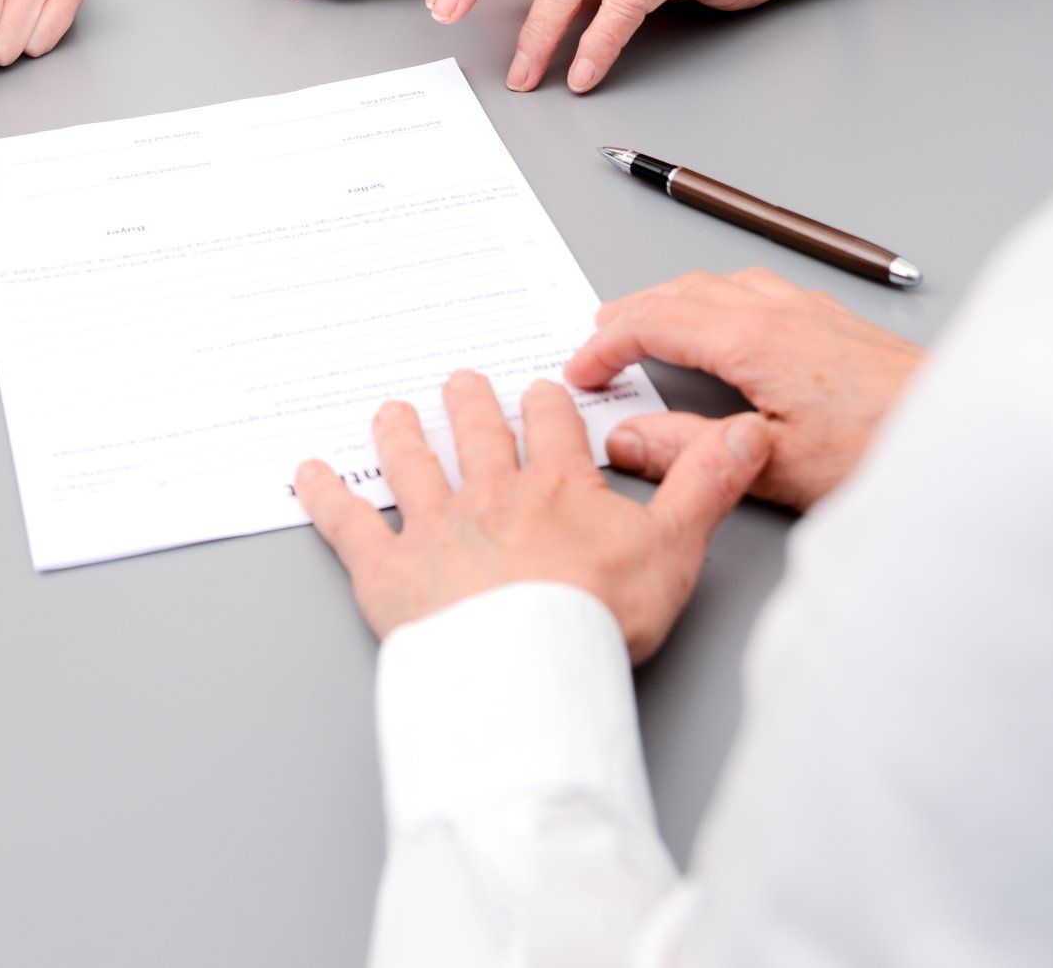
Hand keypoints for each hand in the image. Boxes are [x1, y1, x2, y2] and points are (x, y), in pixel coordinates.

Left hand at [296, 371, 767, 658]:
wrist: (526, 671)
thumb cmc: (597, 619)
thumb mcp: (673, 550)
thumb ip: (705, 485)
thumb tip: (749, 432)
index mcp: (554, 487)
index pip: (551, 429)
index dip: (546, 408)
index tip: (540, 392)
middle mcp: (489, 495)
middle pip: (476, 434)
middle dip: (469, 405)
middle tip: (460, 381)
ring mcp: (432, 529)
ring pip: (412, 464)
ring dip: (400, 434)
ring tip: (391, 411)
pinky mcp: (386, 571)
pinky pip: (347, 525)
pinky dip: (323, 498)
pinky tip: (303, 475)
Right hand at [564, 265, 923, 510]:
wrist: (960, 434)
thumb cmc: (879, 451)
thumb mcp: (773, 466)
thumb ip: (689, 449)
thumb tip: (626, 438)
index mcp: (751, 338)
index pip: (653, 323)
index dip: (606, 344)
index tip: (580, 370)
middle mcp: (775, 308)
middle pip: (678, 292)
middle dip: (629, 313)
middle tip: (596, 341)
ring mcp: (806, 306)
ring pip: (715, 283)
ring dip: (670, 301)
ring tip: (648, 325)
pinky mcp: (831, 317)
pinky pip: (751, 286)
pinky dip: (711, 298)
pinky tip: (723, 322)